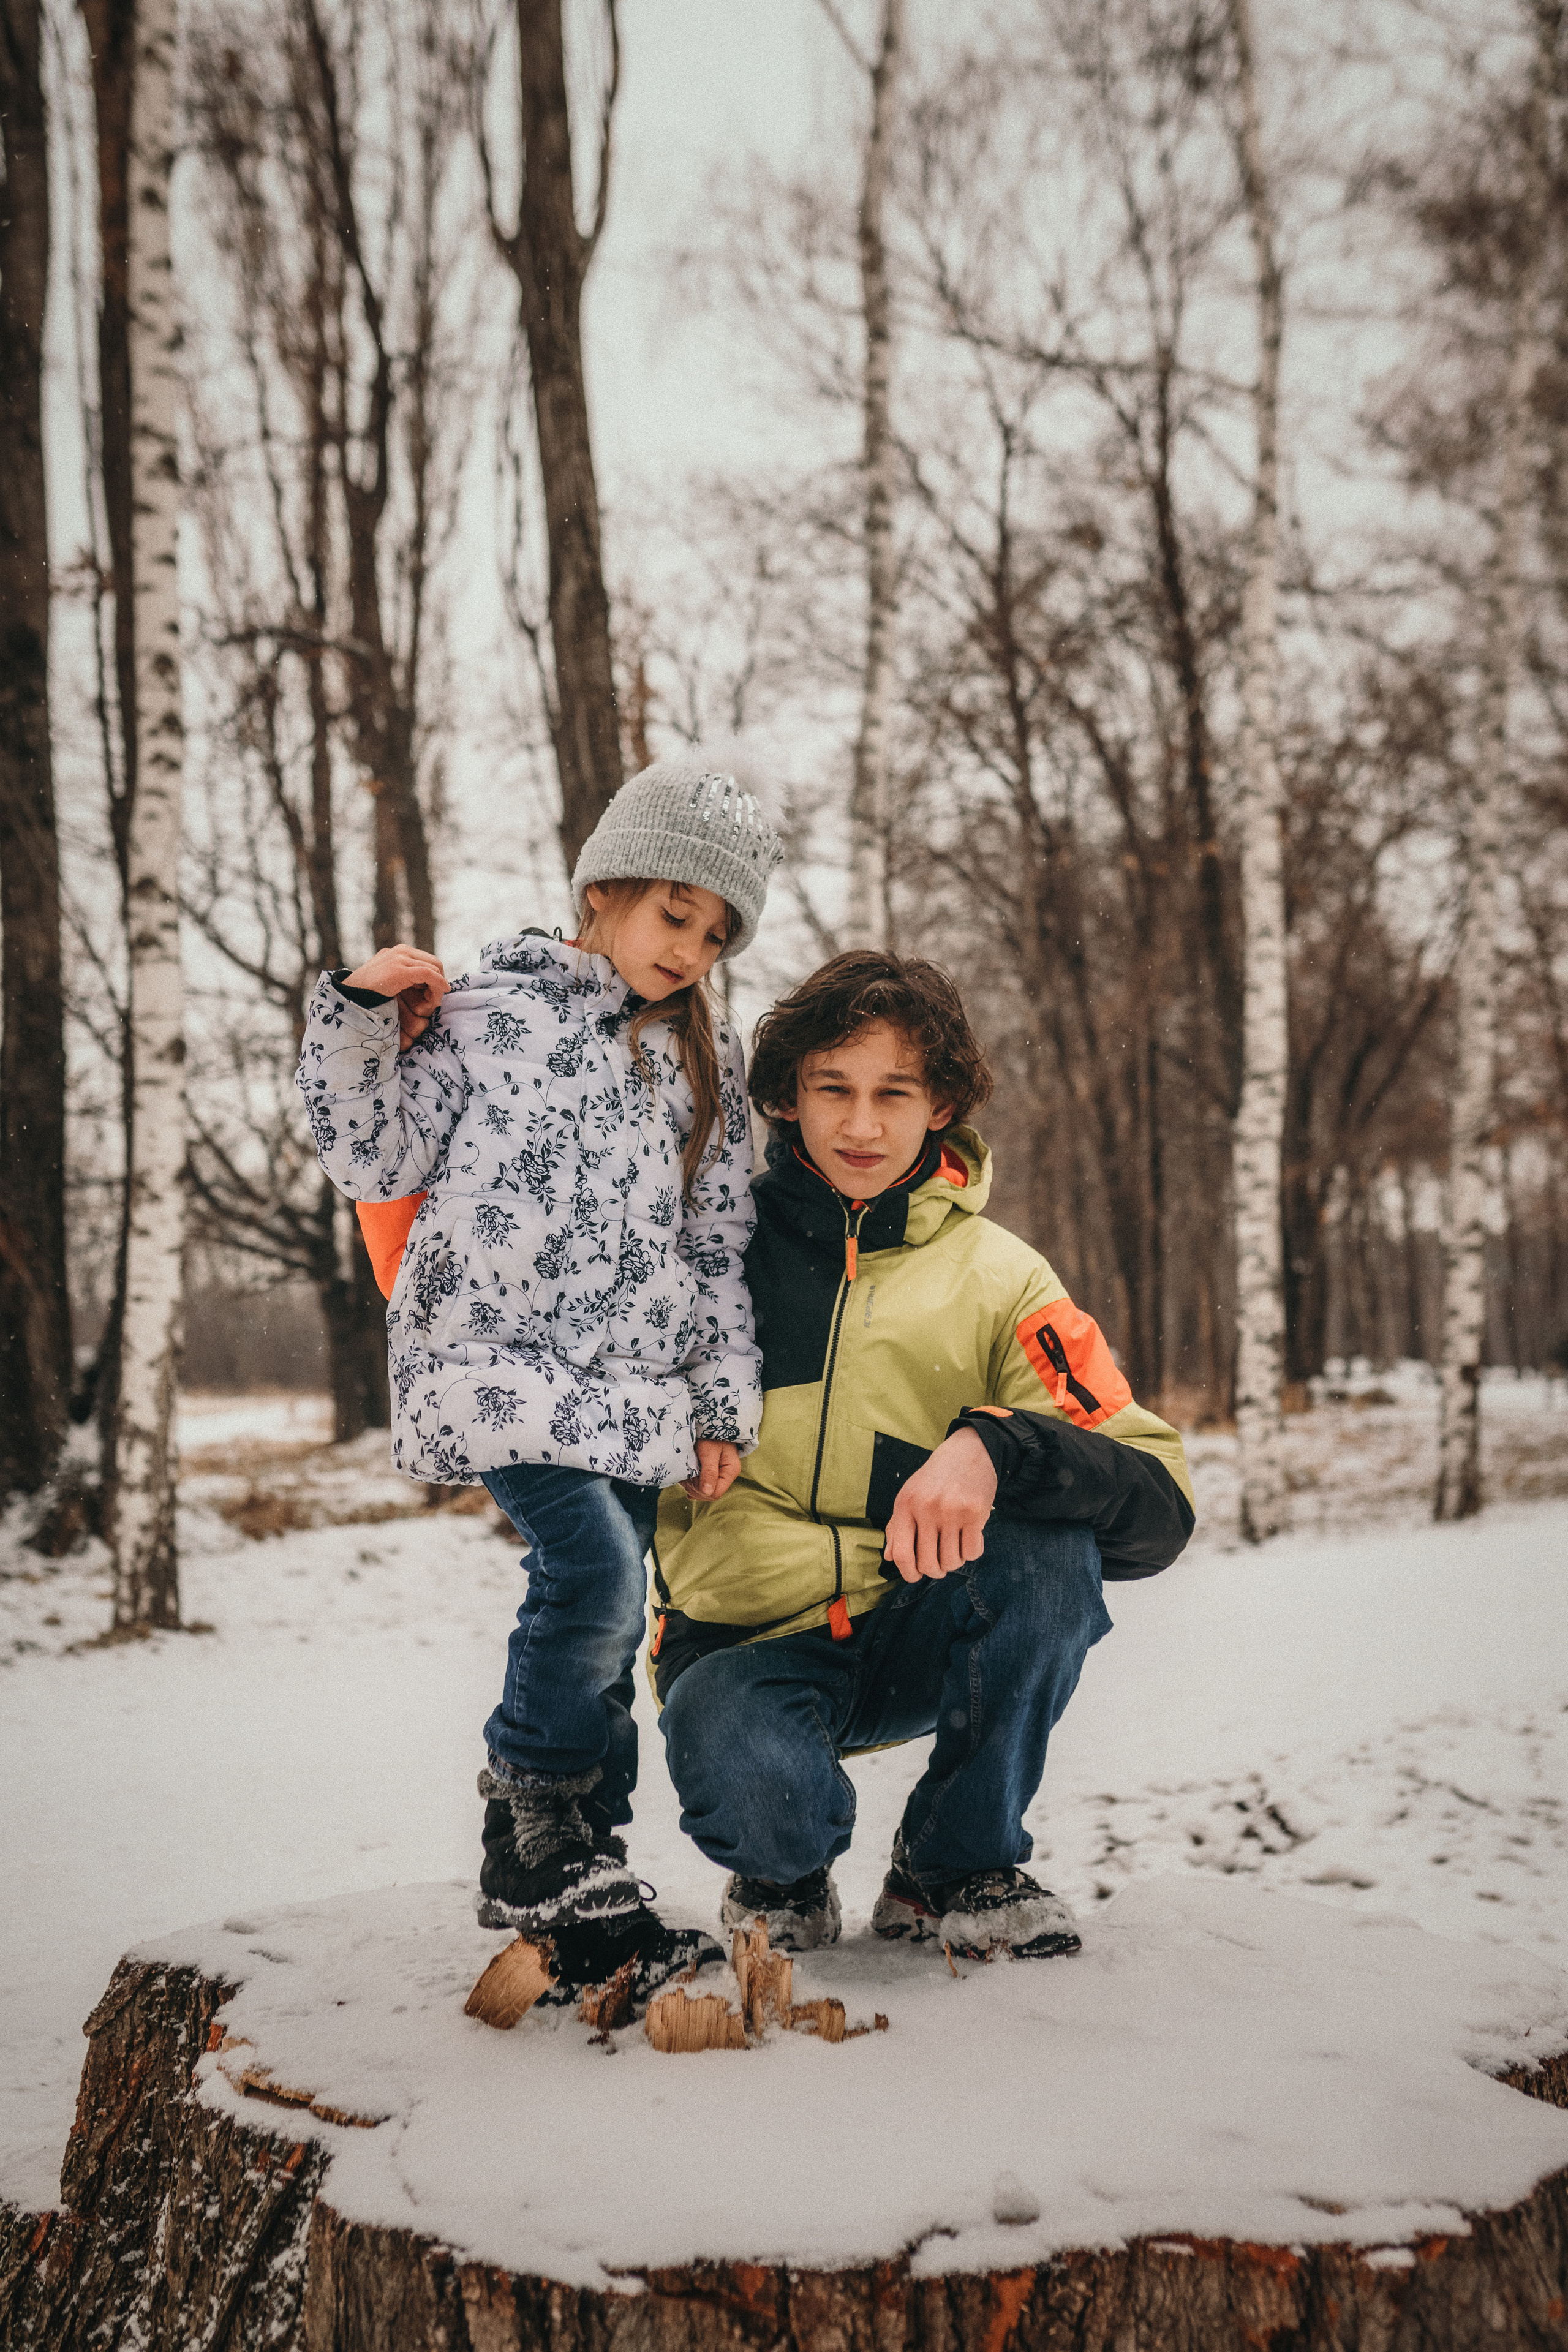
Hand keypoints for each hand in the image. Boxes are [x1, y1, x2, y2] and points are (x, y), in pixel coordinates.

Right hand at [343, 945, 447, 1050]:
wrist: (348, 997)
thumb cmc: (366, 994)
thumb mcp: (388, 981)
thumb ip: (403, 979)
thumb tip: (422, 987)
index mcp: (398, 952)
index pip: (427, 960)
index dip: (436, 977)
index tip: (433, 995)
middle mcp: (400, 951)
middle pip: (434, 963)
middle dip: (439, 982)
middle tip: (434, 1001)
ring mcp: (399, 958)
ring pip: (434, 968)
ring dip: (438, 988)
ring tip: (432, 1004)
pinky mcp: (399, 970)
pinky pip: (429, 974)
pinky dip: (438, 985)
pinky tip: (437, 998)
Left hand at [682, 1439, 741, 1501]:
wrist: (710, 1421)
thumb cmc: (710, 1433)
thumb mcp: (709, 1451)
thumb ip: (709, 1471)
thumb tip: (707, 1493)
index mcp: (730, 1470)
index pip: (716, 1493)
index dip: (701, 1490)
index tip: (691, 1478)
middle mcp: (726, 1475)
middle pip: (709, 1494)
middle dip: (695, 1488)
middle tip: (686, 1474)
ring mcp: (719, 1474)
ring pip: (703, 1491)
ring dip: (691, 1485)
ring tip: (685, 1472)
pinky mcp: (711, 1472)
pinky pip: (700, 1485)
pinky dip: (691, 1482)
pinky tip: (686, 1475)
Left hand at [883, 1426, 996, 1582]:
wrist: (968, 1452)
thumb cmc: (935, 1480)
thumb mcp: (909, 1496)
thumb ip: (897, 1527)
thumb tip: (889, 1557)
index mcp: (905, 1505)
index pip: (901, 1553)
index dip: (907, 1572)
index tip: (916, 1575)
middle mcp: (926, 1508)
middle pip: (928, 1562)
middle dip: (935, 1571)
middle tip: (940, 1565)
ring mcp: (951, 1511)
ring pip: (952, 1561)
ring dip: (954, 1562)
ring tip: (955, 1548)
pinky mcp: (975, 1513)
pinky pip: (972, 1552)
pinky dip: (971, 1553)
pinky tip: (970, 1538)